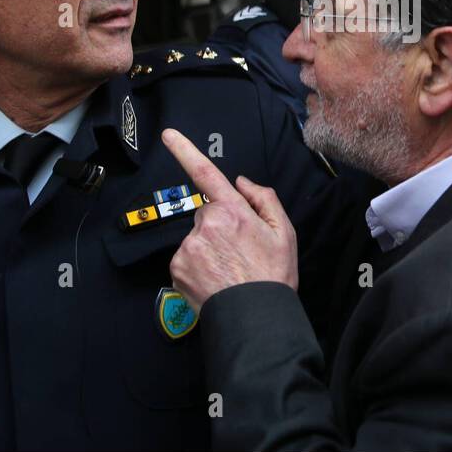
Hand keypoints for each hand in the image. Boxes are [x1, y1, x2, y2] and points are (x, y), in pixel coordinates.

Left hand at [163, 128, 298, 311]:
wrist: (256, 317)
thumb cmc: (273, 274)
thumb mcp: (283, 230)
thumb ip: (263, 198)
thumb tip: (241, 181)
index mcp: (233, 211)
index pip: (205, 173)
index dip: (184, 150)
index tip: (168, 135)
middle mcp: (206, 224)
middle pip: (206, 213)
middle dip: (218, 225)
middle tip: (240, 249)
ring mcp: (188, 247)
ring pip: (196, 237)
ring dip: (208, 247)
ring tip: (229, 268)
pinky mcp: (177, 267)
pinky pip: (185, 257)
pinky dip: (197, 265)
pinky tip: (215, 277)